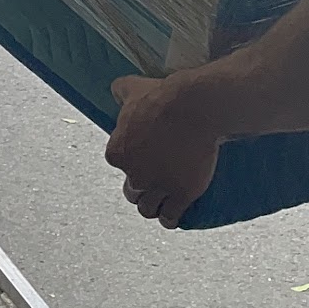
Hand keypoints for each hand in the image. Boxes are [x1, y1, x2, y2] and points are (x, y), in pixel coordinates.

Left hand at [105, 72, 222, 227]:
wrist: (193, 108)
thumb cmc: (161, 97)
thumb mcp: (133, 88)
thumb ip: (119, 91)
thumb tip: (115, 90)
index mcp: (117, 152)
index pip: (118, 163)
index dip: (129, 161)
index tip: (140, 157)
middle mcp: (133, 174)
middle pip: (131, 191)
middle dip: (140, 187)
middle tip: (152, 180)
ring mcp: (157, 187)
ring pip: (147, 208)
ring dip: (152, 206)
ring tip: (160, 203)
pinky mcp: (180, 194)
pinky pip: (169, 217)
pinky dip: (169, 219)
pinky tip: (172, 217)